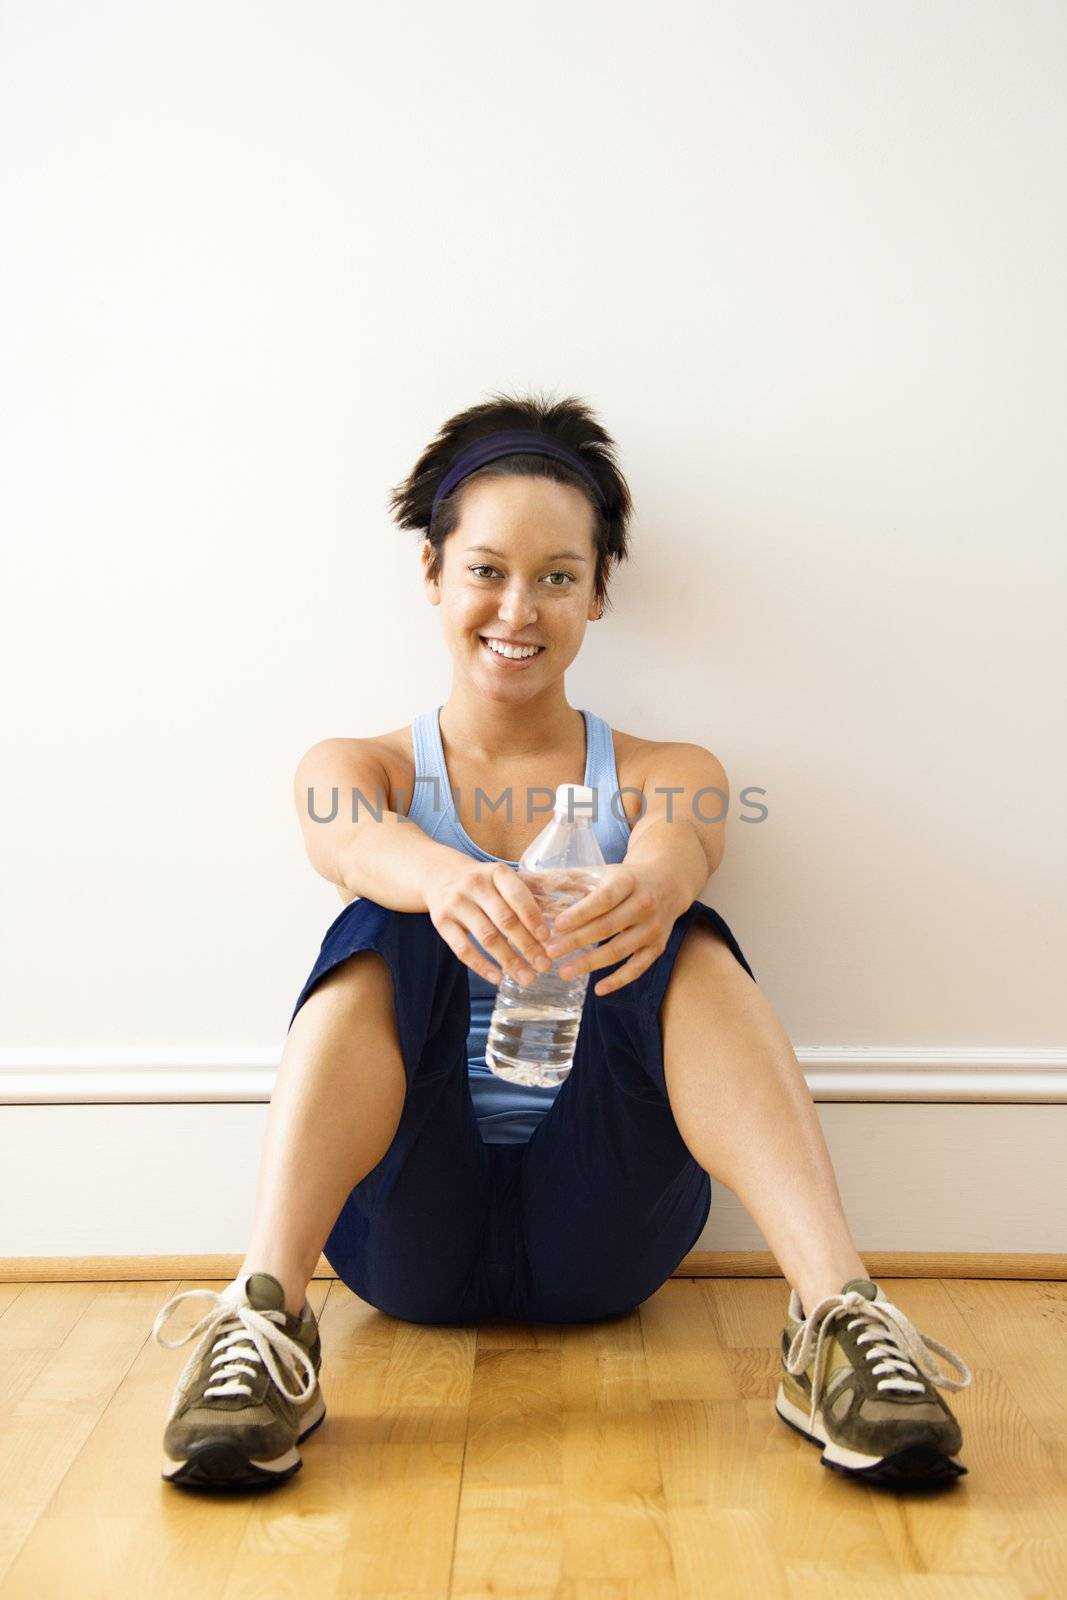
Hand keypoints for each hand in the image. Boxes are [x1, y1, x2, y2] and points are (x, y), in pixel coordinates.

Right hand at [422, 854, 554, 986]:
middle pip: (504, 920)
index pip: (518, 895)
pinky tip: (498, 978)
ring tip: (527, 978)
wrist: (437, 874)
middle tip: (544, 966)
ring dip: (509, 960)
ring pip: (486, 937)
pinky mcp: (441, 922)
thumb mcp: (503, 877)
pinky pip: (462, 949)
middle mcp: (475, 885)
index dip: (533, 918)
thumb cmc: (483, 881)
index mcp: (497, 872)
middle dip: (527, 945)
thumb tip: (561, 917)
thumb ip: (529, 892)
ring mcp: (456, 904)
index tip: (547, 938)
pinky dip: (481, 966)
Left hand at [540, 863, 683, 995]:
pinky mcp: (658, 947)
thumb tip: (524, 880)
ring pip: (620, 950)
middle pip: (608, 926)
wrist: (668, 882)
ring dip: (591, 963)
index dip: (580, 913)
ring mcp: (652, 928)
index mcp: (627, 882)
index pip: (603, 899)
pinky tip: (598, 989)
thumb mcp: (600, 871)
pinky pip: (638, 967)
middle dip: (577, 941)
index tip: (556, 925)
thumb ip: (565, 879)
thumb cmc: (624, 879)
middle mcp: (644, 904)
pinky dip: (619, 980)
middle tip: (549, 953)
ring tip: (563, 972)